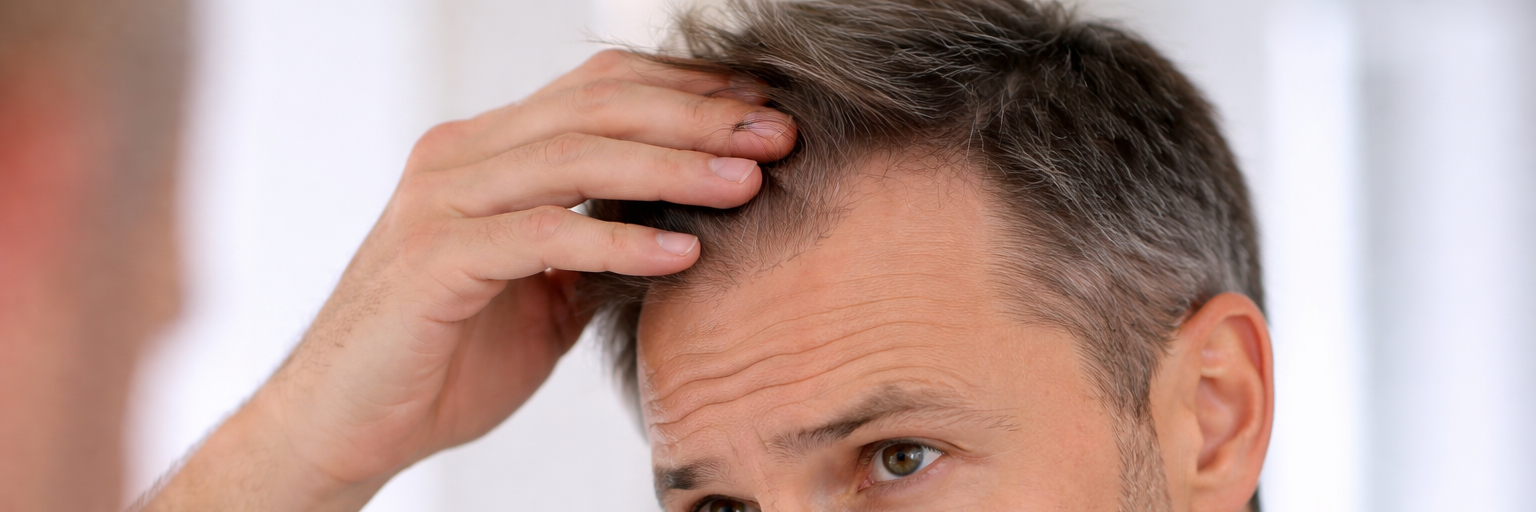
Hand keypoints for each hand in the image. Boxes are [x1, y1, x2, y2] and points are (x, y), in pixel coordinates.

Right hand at [138, 50, 794, 511]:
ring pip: (572, 157)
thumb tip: (689, 223)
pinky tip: (682, 250)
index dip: (685, 91)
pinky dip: (618, 240)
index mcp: (486, 151)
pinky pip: (541, 236)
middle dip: (696, 116)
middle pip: (595, 106)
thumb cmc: (445, 358)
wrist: (344, 423)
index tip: (762, 112)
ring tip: (746, 183)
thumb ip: (598, 246)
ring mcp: (441, 202)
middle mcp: (461, 157)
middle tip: (775, 136)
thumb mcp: (543, 292)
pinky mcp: (434, 260)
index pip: (598, 90)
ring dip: (671, 165)